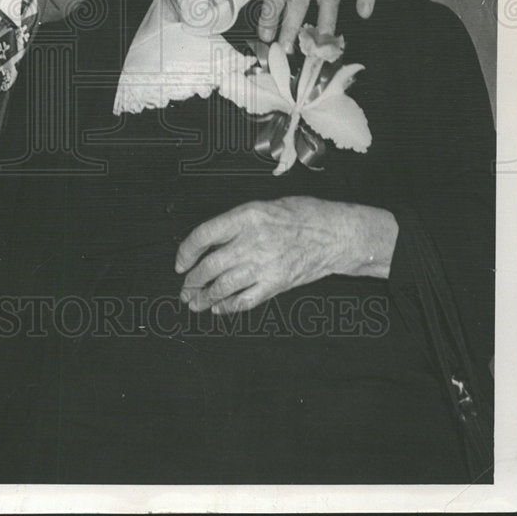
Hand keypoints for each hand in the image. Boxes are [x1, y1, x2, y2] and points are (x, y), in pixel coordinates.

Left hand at [175, 197, 397, 313]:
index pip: (203, 235)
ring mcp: (264, 265)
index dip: (186, 251)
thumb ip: (236, 224)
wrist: (336, 233)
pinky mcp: (276, 284)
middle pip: (209, 266)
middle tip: (185, 289)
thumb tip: (210, 243)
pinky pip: (245, 300)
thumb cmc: (302, 215)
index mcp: (246, 217)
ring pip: (223, 287)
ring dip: (205, 298)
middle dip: (192, 281)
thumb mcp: (263, 207)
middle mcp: (251, 241)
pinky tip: (220, 309)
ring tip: (195, 303)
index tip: (180, 262)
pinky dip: (229, 307)